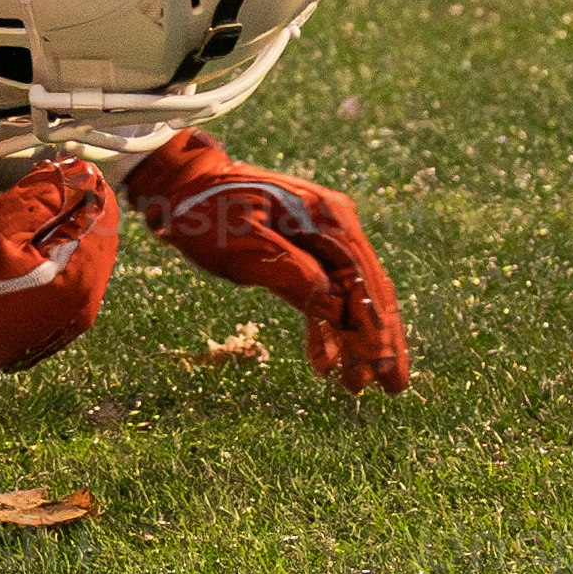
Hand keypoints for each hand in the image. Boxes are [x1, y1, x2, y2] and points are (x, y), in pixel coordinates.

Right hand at [0, 154, 120, 410]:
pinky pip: (66, 279)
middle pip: (97, 235)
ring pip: (81, 256)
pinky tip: (17, 253)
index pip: (104, 212)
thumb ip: (44, 194)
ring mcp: (71, 319)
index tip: (51, 169)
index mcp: (79, 277)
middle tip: (30, 193)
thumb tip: (78, 171)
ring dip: (58, 232)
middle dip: (70, 208)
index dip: (82, 183)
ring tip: (18, 224)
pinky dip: (50, 258)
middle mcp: (85, 303)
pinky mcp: (53, 326)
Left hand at [123, 133, 411, 392]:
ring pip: (351, 296)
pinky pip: (326, 294)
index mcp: (327, 219)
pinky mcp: (304, 251)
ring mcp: (321, 237)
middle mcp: (334, 225)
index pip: (363, 281)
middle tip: (391, 388)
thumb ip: (291, 273)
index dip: (376, 329)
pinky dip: (328, 328)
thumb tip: (335, 310)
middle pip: (369, 289)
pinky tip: (327, 362)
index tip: (382, 371)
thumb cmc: (206, 213)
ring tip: (357, 385)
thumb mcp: (243, 246)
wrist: (181, 185)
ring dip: (356, 341)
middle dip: (379, 341)